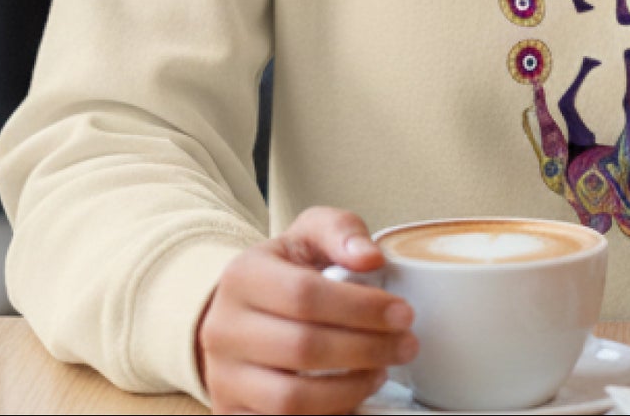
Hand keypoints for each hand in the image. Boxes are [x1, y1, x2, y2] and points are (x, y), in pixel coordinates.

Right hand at [195, 207, 418, 413]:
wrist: (242, 312)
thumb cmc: (286, 271)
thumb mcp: (309, 235)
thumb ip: (342, 231)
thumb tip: (371, 258)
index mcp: (242, 276)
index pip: (305, 295)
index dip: (361, 307)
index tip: (403, 313)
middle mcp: (223, 330)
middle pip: (302, 349)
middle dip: (366, 350)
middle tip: (406, 346)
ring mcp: (222, 378)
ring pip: (291, 399)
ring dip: (349, 390)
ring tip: (381, 373)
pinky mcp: (230, 414)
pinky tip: (352, 400)